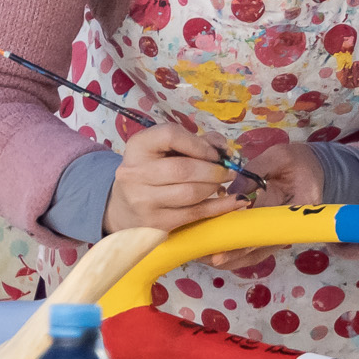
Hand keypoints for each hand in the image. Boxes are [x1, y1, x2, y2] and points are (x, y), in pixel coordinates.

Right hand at [103, 122, 255, 237]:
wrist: (124, 208)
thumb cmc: (153, 171)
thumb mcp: (165, 150)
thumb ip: (197, 142)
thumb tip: (225, 148)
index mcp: (137, 147)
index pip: (170, 135)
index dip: (198, 143)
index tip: (214, 152)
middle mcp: (135, 173)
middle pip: (183, 169)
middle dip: (214, 170)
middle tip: (228, 171)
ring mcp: (143, 201)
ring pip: (190, 193)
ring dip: (214, 187)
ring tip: (222, 183)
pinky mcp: (155, 223)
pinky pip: (194, 213)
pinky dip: (220, 207)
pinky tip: (234, 201)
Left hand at [201, 140, 327, 270]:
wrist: (313, 167)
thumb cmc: (296, 160)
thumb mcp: (278, 156)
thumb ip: (255, 170)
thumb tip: (229, 192)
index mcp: (299, 207)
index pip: (268, 232)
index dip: (244, 245)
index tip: (219, 252)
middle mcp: (293, 227)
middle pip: (260, 251)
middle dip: (231, 257)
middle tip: (203, 257)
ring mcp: (282, 233)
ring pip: (256, 254)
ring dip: (230, 258)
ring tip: (202, 256)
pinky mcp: (273, 232)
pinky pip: (254, 248)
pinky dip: (234, 251)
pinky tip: (213, 249)